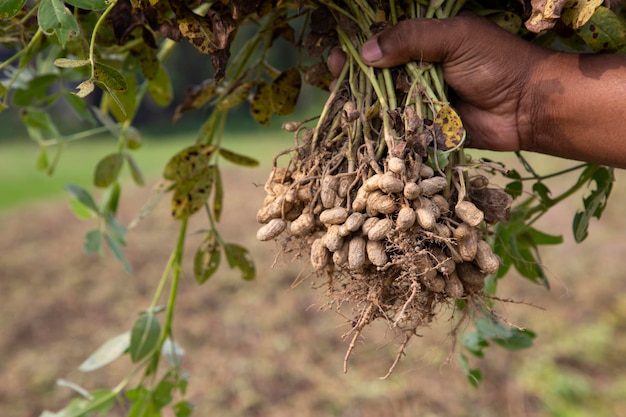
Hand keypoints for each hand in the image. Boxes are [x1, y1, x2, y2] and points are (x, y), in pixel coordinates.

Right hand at [328, 13, 546, 152]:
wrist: (527, 107)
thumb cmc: (496, 63)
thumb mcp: (455, 37)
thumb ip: (411, 39)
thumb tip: (366, 51)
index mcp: (428, 41)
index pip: (386, 38)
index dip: (361, 43)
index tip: (340, 50)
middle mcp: (421, 68)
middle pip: (379, 69)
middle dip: (355, 72)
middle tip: (333, 72)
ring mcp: (422, 98)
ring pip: (385, 98)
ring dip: (363, 99)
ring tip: (341, 98)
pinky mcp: (426, 126)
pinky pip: (398, 125)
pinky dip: (381, 125)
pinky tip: (358, 124)